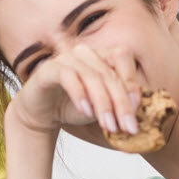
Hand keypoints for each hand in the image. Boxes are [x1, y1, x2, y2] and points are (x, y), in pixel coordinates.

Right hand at [8, 44, 142, 137]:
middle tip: (128, 127)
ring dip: (103, 104)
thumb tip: (139, 116)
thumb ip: (118, 105)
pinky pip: (68, 77)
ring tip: (109, 126)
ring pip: (92, 76)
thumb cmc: (74, 107)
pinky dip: (80, 95)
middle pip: (109, 73)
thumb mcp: (101, 107)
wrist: (40, 114)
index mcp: (101, 55)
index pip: (123, 57)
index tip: (138, 109)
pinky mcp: (49, 68)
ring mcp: (66, 57)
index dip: (132, 81)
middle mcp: (85, 52)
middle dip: (121, 103)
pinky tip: (86, 112)